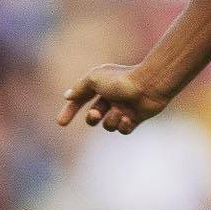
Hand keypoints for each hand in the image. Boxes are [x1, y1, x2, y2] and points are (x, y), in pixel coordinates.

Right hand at [56, 63, 170, 133]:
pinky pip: (122, 130)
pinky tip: (129, 118)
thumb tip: (67, 96)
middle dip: (92, 118)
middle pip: (93, 117)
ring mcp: (123, 109)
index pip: (80, 99)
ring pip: (108, 125)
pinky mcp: (135, 119)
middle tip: (96, 114)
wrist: (149, 86)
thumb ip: (79, 88)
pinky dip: (124, 125)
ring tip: (120, 112)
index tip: (60, 124)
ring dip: (111, 120)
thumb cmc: (121, 80)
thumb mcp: (94, 79)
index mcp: (100, 86)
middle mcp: (111, 98)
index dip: (70, 111)